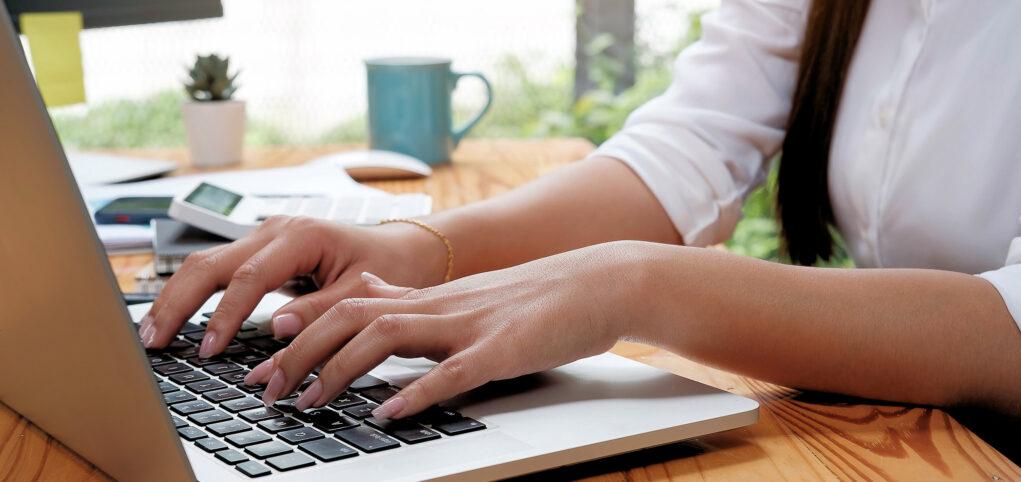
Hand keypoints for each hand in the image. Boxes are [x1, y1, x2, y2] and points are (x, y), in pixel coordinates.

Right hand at [138, 216, 446, 355]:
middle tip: (152, 341)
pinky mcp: (262, 252)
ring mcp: (264, 238)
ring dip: (177, 298)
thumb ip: (320, 311)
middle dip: (177, 302)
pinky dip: (195, 294)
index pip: (248, 277)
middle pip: (209, 263)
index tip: (209, 350)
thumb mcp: (362, 291)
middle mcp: (275, 231)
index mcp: (301, 236)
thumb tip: (275, 330)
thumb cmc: (390, 266)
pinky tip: (177, 320)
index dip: (225, 315)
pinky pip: (220, 271)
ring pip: (206, 264)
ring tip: (152, 334)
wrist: (403, 248)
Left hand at [244, 241, 643, 418]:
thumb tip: (369, 303)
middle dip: (300, 352)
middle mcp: (438, 306)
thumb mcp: (464, 298)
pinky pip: (452, 371)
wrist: (599, 281)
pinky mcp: (503, 348)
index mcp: (429, 298)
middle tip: (268, 390)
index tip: (261, 362)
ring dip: (340, 369)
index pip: (347, 304)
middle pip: (350, 316)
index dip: (298, 332)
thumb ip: (416, 304)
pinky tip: (388, 414)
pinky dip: (414, 393)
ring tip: (311, 402)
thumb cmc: (536, 298)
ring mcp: (470, 324)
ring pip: (387, 335)